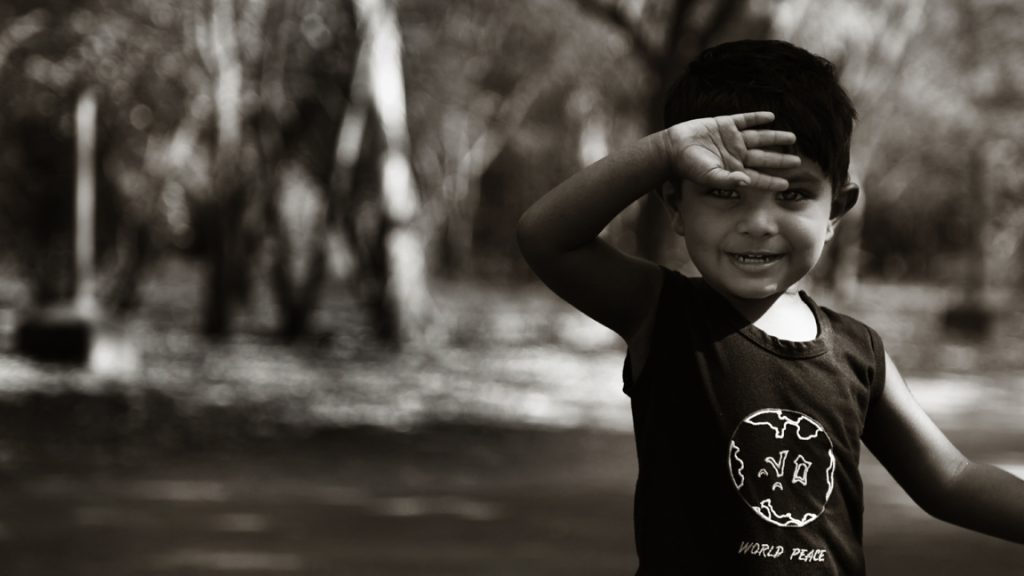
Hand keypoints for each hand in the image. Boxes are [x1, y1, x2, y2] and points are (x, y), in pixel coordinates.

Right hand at [662, 111, 800, 190]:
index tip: (786, 184)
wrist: (672, 148)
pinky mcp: (725, 123)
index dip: (772, 181)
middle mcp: (736, 154)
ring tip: (792, 137)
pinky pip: (745, 120)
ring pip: (759, 137)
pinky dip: (757, 117)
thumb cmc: (688, 166)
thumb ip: (727, 180)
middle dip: (780, 160)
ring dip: (775, 137)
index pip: (758, 177)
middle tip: (798, 162)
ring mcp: (732, 138)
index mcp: (734, 169)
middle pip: (763, 157)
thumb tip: (747, 183)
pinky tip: (771, 116)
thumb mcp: (708, 176)